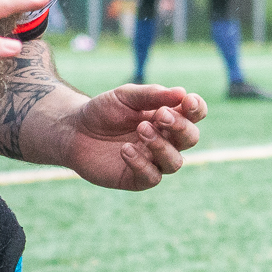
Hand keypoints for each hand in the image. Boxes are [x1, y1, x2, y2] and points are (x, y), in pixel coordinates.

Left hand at [58, 83, 207, 190]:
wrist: (73, 131)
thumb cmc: (103, 111)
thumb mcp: (125, 96)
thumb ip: (152, 95)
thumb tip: (181, 93)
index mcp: (167, 117)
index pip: (194, 115)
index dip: (197, 109)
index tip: (187, 101)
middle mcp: (166, 140)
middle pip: (191, 138)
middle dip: (180, 126)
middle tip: (159, 115)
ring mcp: (153, 161)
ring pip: (175, 162)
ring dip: (162, 146)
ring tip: (141, 130)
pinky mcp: (137, 179)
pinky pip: (152, 177)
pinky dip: (142, 163)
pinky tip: (126, 150)